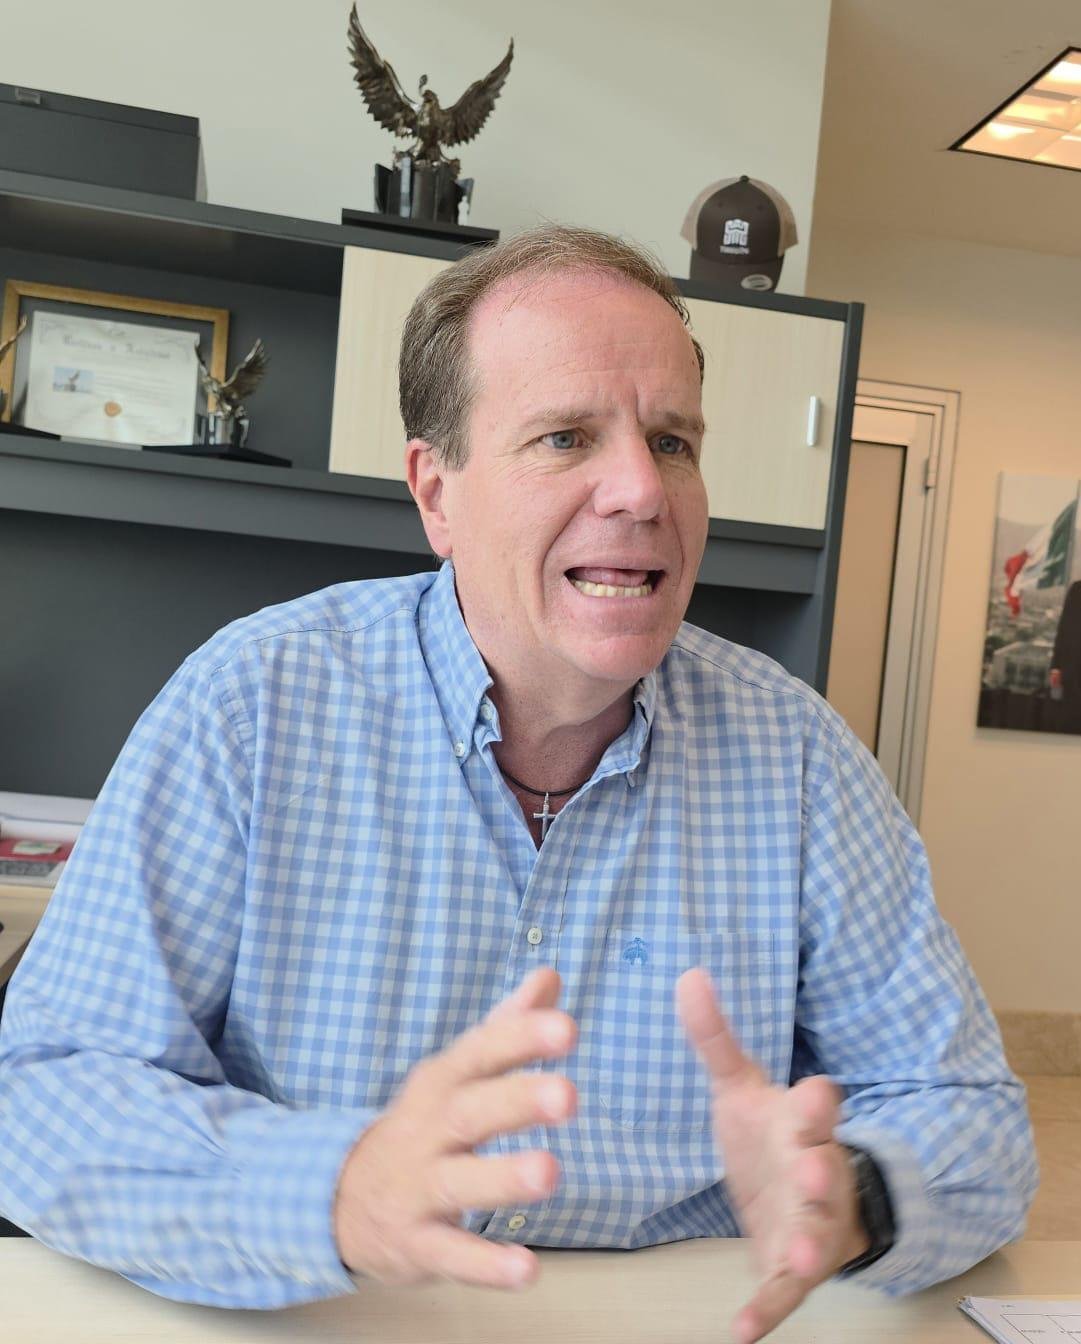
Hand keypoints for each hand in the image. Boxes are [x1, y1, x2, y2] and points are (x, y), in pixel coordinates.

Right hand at [334, 967, 576, 1289]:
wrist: (338, 1196)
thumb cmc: (423, 1124)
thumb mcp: (457, 1071)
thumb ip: (507, 1024)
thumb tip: (550, 974)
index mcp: (444, 1082)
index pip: (482, 1050)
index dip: (522, 1037)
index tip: (567, 1027)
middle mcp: (429, 1129)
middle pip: (472, 1110)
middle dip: (518, 1101)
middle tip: (569, 1095)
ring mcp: (419, 1187)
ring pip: (461, 1181)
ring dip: (504, 1178)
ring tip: (551, 1173)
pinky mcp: (417, 1243)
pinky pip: (452, 1255)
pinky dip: (487, 1265)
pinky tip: (527, 1269)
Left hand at [677, 968, 867, 1343]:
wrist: (801, 1195)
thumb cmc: (771, 1135)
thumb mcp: (740, 1086)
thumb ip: (715, 1037)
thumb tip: (687, 974)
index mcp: (804, 1123)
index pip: (819, 1105)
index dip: (817, 1100)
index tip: (814, 1092)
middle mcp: (815, 1172)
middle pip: (825, 1170)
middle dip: (820, 1169)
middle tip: (812, 1166)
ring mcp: (810, 1223)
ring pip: (818, 1234)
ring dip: (812, 1243)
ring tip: (805, 1257)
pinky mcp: (792, 1265)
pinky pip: (783, 1291)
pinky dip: (766, 1310)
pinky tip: (742, 1330)